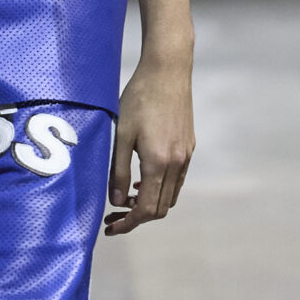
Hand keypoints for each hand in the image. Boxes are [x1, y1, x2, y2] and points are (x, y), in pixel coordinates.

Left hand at [105, 53, 194, 234]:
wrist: (167, 72)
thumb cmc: (139, 99)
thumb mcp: (121, 135)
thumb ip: (119, 170)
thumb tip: (116, 202)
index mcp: (158, 162)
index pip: (146, 209)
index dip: (128, 223)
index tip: (110, 226)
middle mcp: (177, 163)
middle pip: (160, 208)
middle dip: (136, 217)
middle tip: (113, 214)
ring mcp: (186, 156)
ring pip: (170, 196)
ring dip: (149, 203)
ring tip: (126, 197)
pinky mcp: (189, 147)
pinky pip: (176, 180)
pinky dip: (160, 188)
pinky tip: (143, 179)